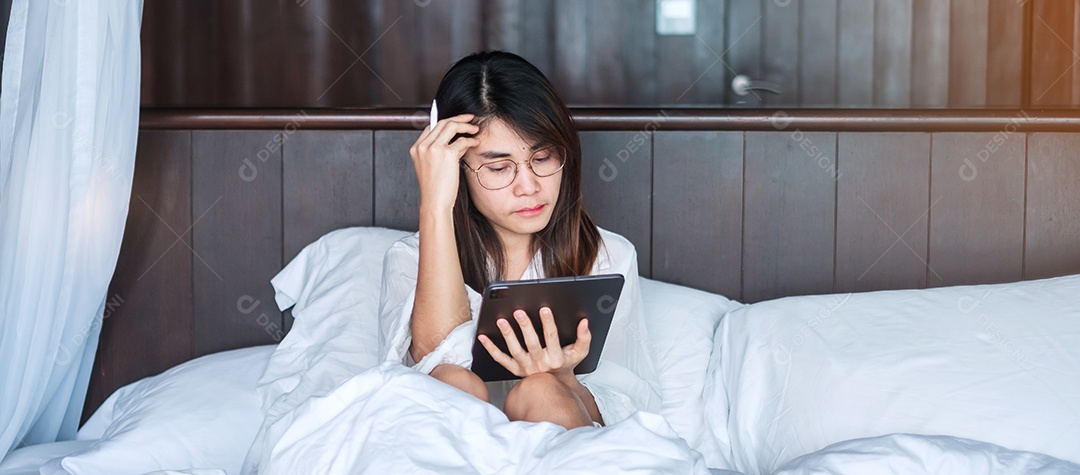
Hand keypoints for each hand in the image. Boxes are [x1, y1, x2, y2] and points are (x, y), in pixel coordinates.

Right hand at [409, 113, 479, 211]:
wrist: (435, 202)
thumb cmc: (435, 189)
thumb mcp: (433, 166)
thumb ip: (441, 152)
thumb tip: (458, 140)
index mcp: (416, 149)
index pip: (431, 127)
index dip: (445, 123)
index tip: (457, 123)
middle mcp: (423, 146)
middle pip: (441, 122)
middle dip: (458, 118)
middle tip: (469, 118)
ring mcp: (433, 148)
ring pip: (451, 126)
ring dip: (465, 125)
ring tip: (475, 128)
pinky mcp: (447, 153)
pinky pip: (462, 140)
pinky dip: (471, 140)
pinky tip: (475, 142)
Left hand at [477, 307, 591, 378]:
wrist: (554, 384)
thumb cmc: (565, 364)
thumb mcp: (580, 353)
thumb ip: (584, 337)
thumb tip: (584, 322)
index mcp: (555, 358)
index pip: (552, 338)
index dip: (548, 323)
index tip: (544, 309)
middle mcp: (539, 364)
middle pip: (531, 343)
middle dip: (525, 327)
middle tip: (519, 311)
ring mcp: (525, 367)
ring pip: (515, 350)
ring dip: (507, 335)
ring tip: (501, 321)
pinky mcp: (514, 369)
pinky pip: (500, 359)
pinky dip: (490, 348)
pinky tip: (482, 336)